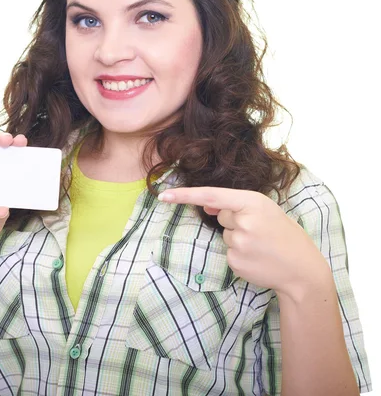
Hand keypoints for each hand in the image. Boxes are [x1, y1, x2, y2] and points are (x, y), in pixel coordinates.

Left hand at [158, 187, 328, 297]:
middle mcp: (244, 221)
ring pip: (224, 234)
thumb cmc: (283, 234)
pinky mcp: (234, 262)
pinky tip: (256, 257)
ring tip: (260, 245)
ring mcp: (238, 243)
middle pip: (220, 215)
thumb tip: (205, 206)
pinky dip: (238, 254)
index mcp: (253, 202)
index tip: (163, 195)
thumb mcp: (264, 210)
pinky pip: (227, 252)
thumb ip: (234, 205)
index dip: (185, 195)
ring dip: (237, 237)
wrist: (302, 269)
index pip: (211, 195)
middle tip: (259, 230)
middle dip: (233, 220)